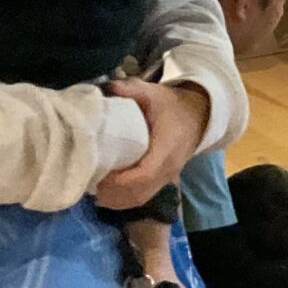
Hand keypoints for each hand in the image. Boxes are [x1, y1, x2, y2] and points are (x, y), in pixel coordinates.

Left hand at [94, 80, 209, 209]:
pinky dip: (123, 200)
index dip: (119, 181)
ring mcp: (166, 177)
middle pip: (138, 193)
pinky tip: (106, 193)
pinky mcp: (162, 181)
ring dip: (115, 199)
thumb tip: (108, 87)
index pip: (144, 174)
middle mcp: (168, 168)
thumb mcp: (155, 94)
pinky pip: (142, 197)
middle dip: (112, 193)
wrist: (199, 116)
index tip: (99, 174)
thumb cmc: (173, 106)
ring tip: (93, 188)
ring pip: (139, 199)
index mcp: (167, 148)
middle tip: (88, 182)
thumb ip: (133, 90)